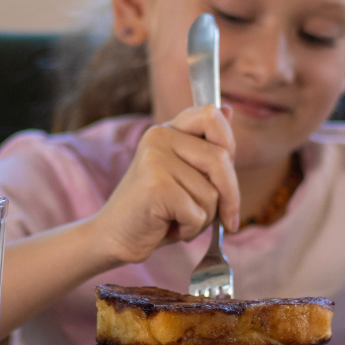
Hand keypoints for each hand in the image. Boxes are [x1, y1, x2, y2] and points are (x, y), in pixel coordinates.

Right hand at [89, 104, 239, 264]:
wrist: (114, 237)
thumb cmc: (156, 209)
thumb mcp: (184, 174)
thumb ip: (206, 146)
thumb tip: (229, 108)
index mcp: (167, 130)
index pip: (211, 116)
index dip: (228, 144)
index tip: (226, 176)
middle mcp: (159, 137)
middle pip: (221, 159)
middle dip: (230, 196)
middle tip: (226, 220)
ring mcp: (155, 159)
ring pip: (212, 192)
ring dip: (204, 218)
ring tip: (178, 219)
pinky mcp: (156, 186)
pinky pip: (198, 213)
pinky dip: (190, 230)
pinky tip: (169, 228)